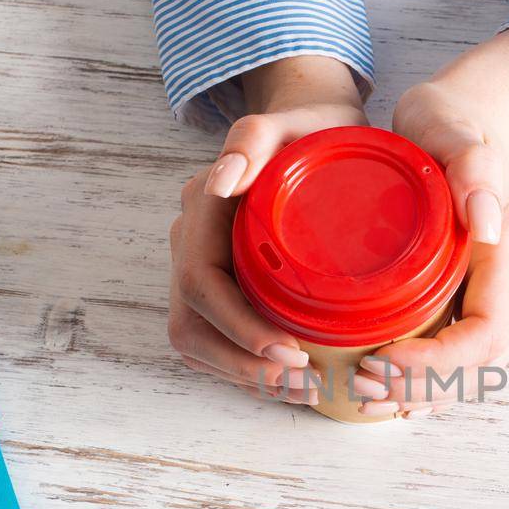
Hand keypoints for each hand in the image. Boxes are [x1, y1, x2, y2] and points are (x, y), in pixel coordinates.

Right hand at [167, 56, 368, 404]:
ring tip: (304, 388)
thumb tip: (222, 180)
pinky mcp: (221, 286)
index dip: (238, 326)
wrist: (316, 130)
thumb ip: (254, 139)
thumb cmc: (312, 128)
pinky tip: (290, 378)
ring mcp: (201, 265)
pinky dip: (247, 366)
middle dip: (243, 363)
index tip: (290, 350)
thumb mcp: (294, 121)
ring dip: (244, 375)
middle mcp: (191, 239)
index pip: (199, 282)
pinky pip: (216, 340)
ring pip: (198, 340)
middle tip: (305, 381)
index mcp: (202, 207)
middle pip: (191, 323)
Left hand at [359, 31, 508, 417]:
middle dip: (422, 385)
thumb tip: (488, 223)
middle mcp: (505, 285)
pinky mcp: (462, 298)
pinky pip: (448, 352)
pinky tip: (379, 387)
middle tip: (364, 385)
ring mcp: (486, 294)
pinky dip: (417, 379)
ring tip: (364, 395)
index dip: (439, 361)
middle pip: (475, 363)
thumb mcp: (455, 133)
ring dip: (418, 392)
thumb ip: (474, 169)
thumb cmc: (450, 125)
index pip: (485, 334)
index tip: (385, 359)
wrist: (455, 120)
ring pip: (463, 368)